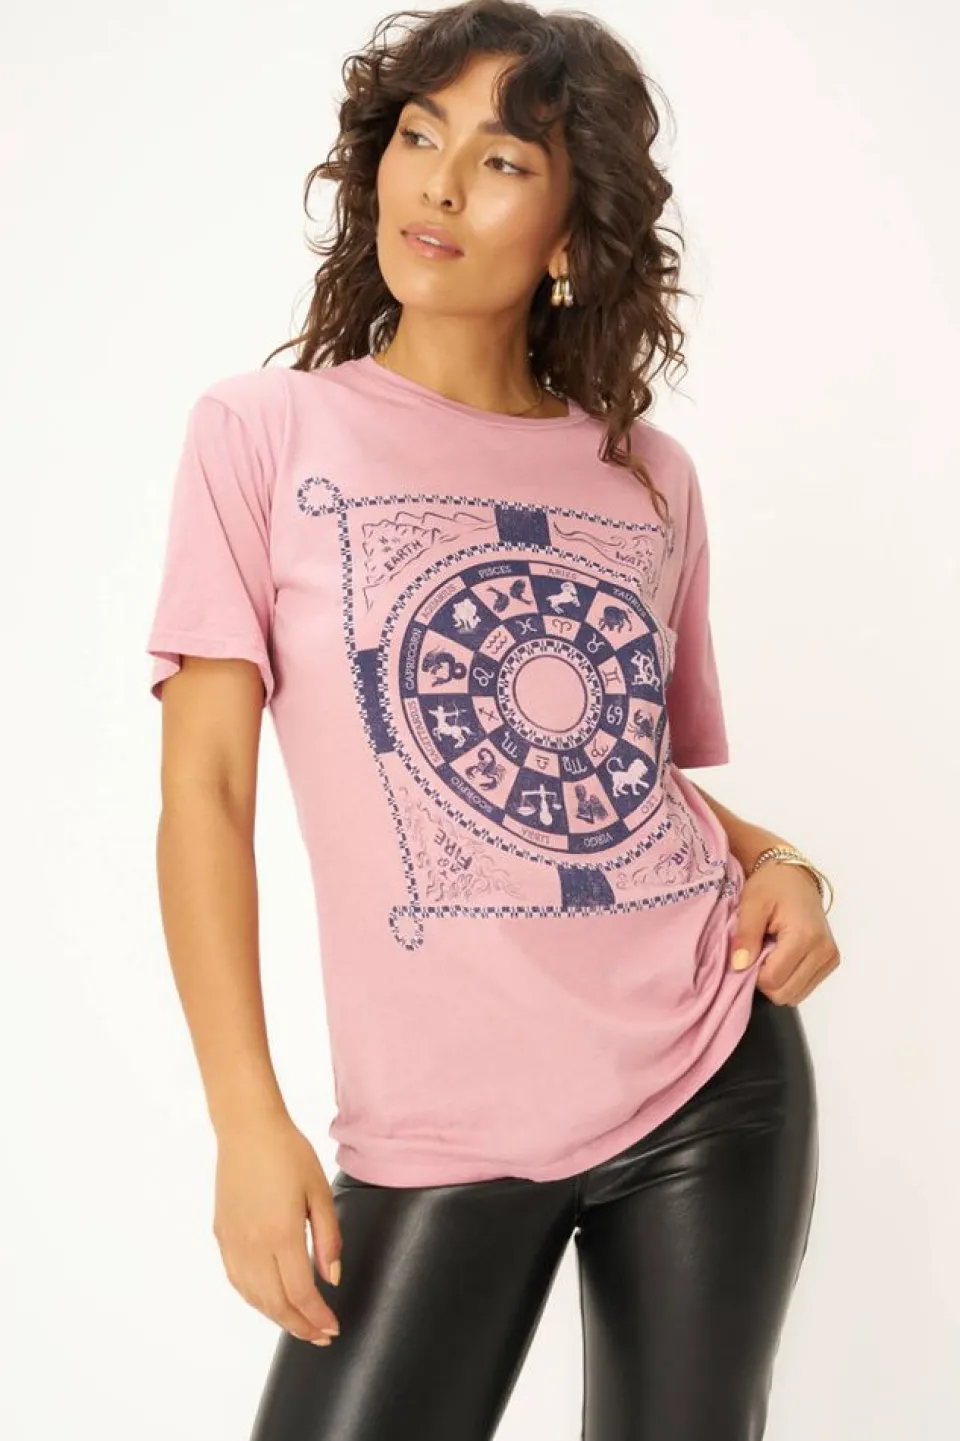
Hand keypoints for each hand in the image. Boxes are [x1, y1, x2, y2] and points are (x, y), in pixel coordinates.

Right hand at [212, 1112, 342, 1344]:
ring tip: (299, 1324)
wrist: (247, 1129)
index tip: (333, 1327)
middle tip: (321, 1335)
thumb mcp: (319, 1191)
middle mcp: (253, 1245)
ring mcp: (233, 1242)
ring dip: (277, 1317)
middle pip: (275, 1304)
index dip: (317, 1317)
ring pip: (253, 1297)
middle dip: (300, 1326)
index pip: (300, 1293)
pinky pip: (237, 1280)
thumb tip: (332, 1278)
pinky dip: (254, 1299)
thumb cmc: (288, 1153)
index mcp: (281, 1234)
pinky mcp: (222, 1235)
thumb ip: (328, 1238)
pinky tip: (269, 1301)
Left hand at [730, 861, 840, 1005]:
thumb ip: (746, 936)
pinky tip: (782, 957)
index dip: (753, 973)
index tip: (748, 953)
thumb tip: (740, 966)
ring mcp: (830, 958)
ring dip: (778, 981)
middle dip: (765, 980)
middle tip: (758, 952)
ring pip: (795, 996)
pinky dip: (789, 979)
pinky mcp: (830, 962)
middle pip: (786, 994)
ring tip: (771, 952)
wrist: (795, 876)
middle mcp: (824, 951)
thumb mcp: (752, 905)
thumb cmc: (772, 885)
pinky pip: (804, 988)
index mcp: (805, 936)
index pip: (773, 980)